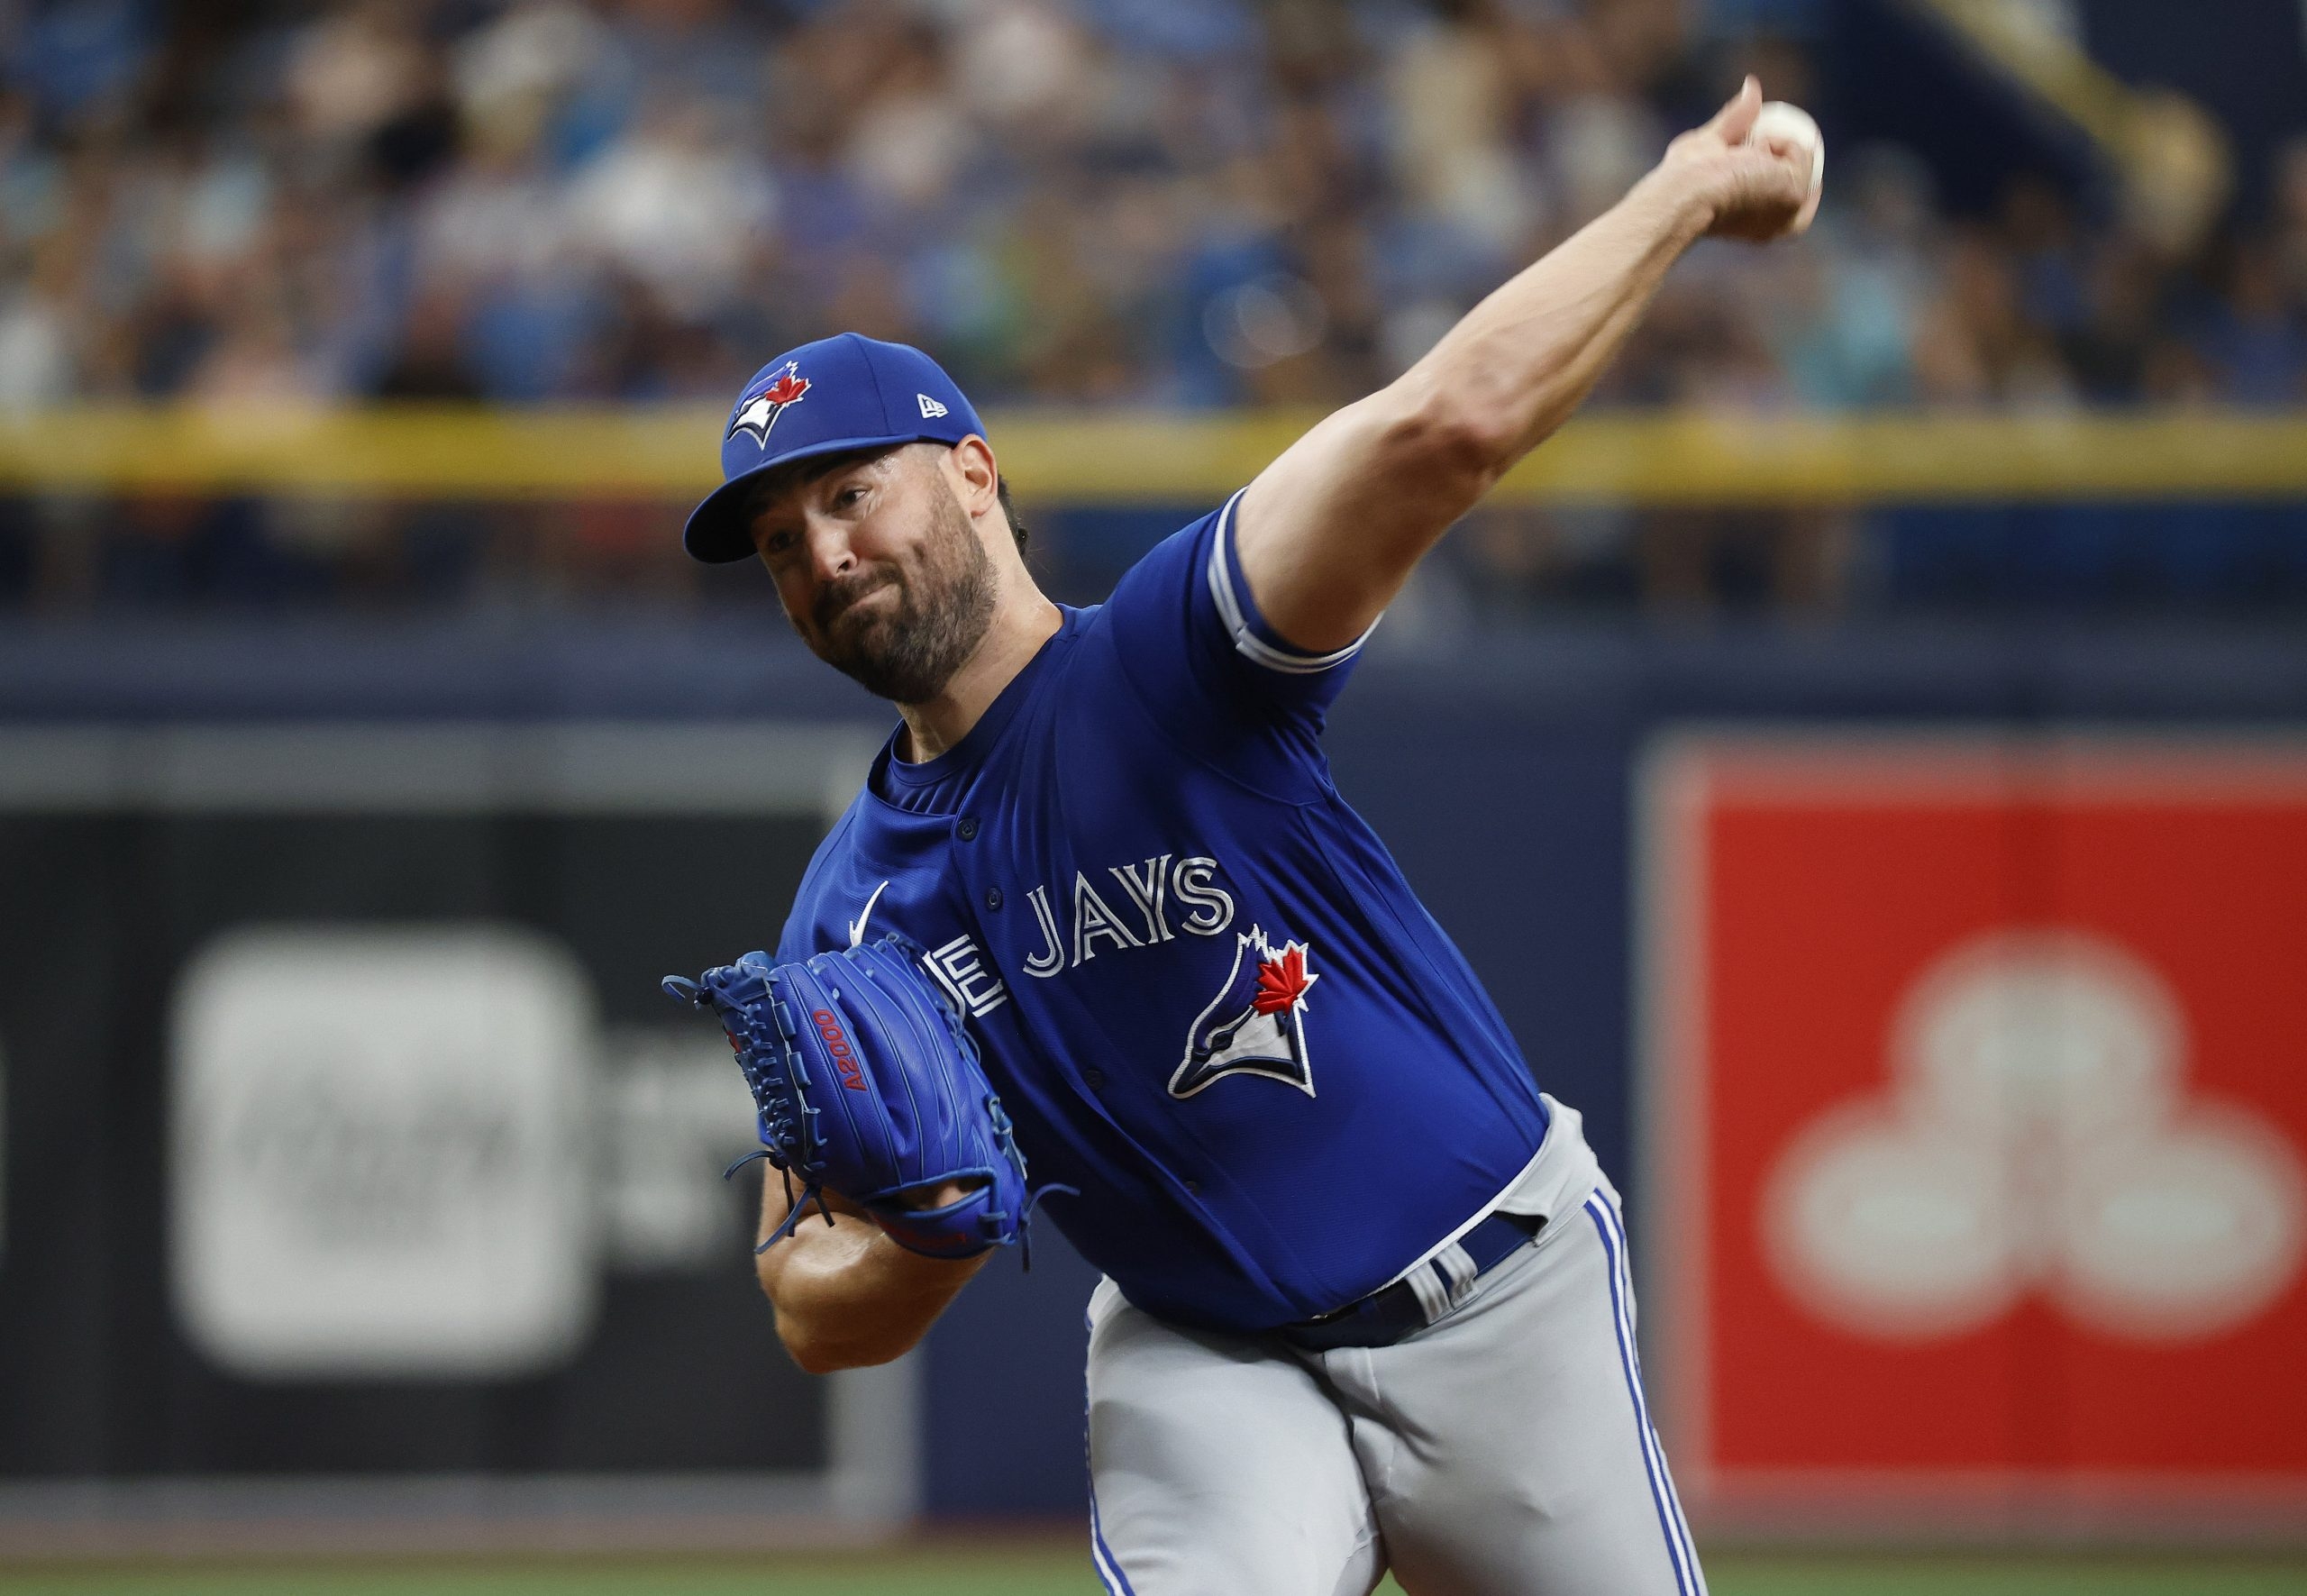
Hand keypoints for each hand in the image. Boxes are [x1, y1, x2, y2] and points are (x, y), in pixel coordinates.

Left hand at [1657, 76, 1819, 242]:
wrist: (1684, 194)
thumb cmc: (1686, 179)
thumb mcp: (1713, 143)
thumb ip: (1734, 119)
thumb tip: (1752, 84)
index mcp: (1762, 227)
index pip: (1797, 199)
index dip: (1792, 166)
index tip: (1775, 144)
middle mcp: (1781, 226)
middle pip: (1808, 182)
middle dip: (1796, 156)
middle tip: (1766, 139)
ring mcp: (1792, 212)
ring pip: (1802, 160)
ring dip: (1774, 145)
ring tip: (1743, 154)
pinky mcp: (1796, 195)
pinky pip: (1800, 153)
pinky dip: (1778, 143)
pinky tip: (1753, 153)